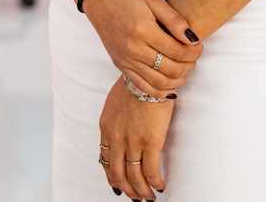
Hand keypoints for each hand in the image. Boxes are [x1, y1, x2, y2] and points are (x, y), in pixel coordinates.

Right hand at [83, 0, 201, 99]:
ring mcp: (126, 60)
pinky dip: (160, 91)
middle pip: (171, 70)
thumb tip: (193, 39)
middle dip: (189, 66)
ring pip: (159, 83)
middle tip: (193, 57)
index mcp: (143, 31)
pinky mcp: (120, 65)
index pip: (178, 52)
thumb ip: (174, 20)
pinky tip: (170, 84)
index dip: (194, 52)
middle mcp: (133, 49)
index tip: (199, 45)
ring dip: (178, 80)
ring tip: (184, 68)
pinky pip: (143, 87)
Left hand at [99, 76, 173, 199]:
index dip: (112, 176)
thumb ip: (114, 122)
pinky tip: (160, 186)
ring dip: (142, 191)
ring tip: (149, 197)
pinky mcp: (150, 143)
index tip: (118, 185)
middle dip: (126, 189)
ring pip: (134, 177)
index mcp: (106, 128)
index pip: (105, 160)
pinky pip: (151, 171)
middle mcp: (116, 138)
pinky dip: (155, 182)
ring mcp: (132, 142)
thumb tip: (119, 134)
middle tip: (135, 197)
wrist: (147, 76)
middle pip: (117, 174)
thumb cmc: (133, 85)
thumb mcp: (114, 104)